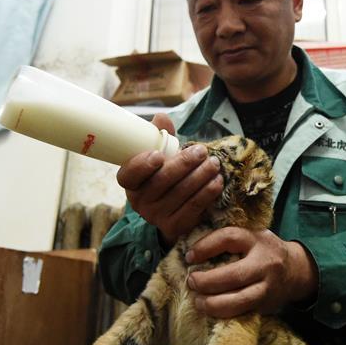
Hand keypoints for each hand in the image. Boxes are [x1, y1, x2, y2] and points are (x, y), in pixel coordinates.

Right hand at [116, 114, 222, 245]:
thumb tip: (162, 117)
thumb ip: (160, 137)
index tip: (158, 154)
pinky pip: (193, 208)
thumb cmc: (165, 175)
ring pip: (181, 194)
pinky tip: (217, 181)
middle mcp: (139, 202)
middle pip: (161, 182)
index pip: (128, 175)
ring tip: (214, 163)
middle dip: (184, 164)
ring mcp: (156, 217)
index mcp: (130, 183)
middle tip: (202, 151)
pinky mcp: (174, 226)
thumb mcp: (160, 157)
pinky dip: (207, 192)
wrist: (171, 212)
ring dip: (201, 176)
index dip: (141, 165)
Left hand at [185, 227, 318, 317]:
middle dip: (208, 281)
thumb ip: (229, 241)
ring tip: (198, 302)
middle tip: (192, 282)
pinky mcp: (266, 305)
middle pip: (234, 275)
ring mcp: (267, 288)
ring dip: (214, 304)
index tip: (189, 257)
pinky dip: (224, 314)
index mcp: (257, 241)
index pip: (229, 238)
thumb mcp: (252, 237)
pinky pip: (243, 313)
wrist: (296, 270)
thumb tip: (192, 252)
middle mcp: (265, 264)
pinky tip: (211, 312)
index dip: (205, 247)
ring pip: (240, 300)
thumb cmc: (264, 251)